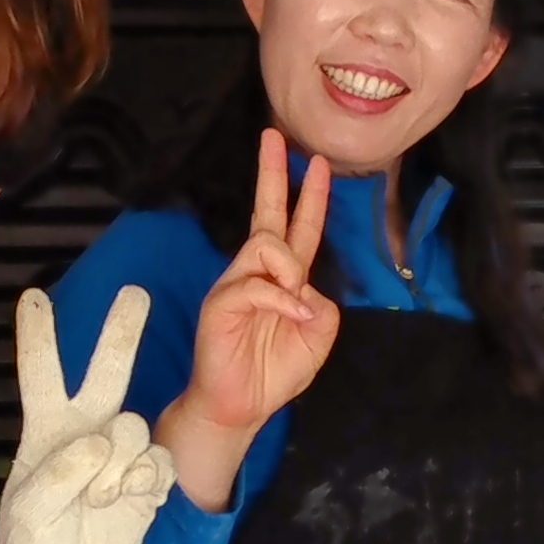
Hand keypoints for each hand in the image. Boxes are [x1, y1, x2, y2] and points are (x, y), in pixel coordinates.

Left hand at [0, 283, 181, 543]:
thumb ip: (60, 472)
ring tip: (100, 498)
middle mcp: (87, 427)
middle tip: (136, 294)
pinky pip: (156, 461)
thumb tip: (100, 442)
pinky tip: (124, 501)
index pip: (40, 372)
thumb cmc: (34, 542)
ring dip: (118, 464)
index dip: (37, 336)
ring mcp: (121, 451)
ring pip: (134, 425)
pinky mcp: (148, 477)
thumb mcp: (29, 509)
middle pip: (107, 369)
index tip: (34, 297)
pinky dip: (140, 482)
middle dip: (123, 331)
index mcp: (46, 428)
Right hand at [177, 132, 341, 458]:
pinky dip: (282, 298)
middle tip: (275, 137)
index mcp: (282, 277)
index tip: (318, 162)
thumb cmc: (273, 371)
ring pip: (266, 246)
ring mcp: (236, 284)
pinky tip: (293, 315)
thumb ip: (323, 306)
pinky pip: (257, 284)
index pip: (296, 226)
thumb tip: (308, 287)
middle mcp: (257, 272)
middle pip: (267, 213)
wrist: (239, 406)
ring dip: (290, 267)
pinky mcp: (221, 302)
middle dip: (273, 173)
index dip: (309, 195)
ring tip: (297, 298)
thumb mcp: (317, 336)